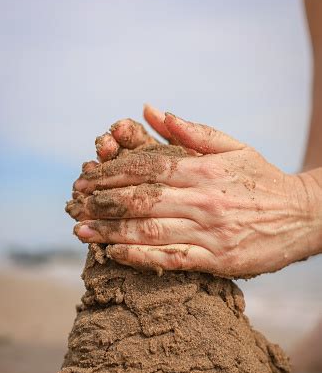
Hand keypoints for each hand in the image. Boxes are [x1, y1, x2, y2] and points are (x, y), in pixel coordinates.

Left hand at [69, 105, 321, 277]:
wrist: (303, 216)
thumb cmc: (263, 180)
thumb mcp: (233, 147)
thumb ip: (192, 131)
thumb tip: (153, 111)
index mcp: (206, 170)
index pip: (150, 168)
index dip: (113, 173)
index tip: (87, 177)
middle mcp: (205, 200)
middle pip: (144, 200)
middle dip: (104, 202)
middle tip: (75, 205)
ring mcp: (211, 232)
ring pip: (152, 231)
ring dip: (112, 231)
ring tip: (82, 231)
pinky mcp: (217, 260)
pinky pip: (173, 260)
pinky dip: (142, 258)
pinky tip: (116, 254)